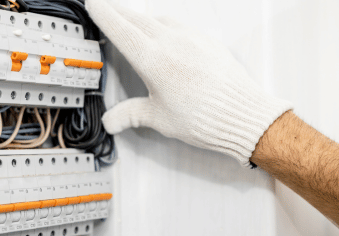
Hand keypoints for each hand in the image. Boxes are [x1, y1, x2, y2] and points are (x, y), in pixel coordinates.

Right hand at [87, 0, 292, 165]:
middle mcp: (172, 42)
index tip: (93, 3)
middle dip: (118, 11)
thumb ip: (131, 114)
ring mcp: (192, 38)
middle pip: (137, 18)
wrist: (244, 115)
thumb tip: (113, 120)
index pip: (121, 29)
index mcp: (153, 60)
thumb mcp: (158, 118)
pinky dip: (165, 27)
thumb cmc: (206, 117)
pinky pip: (180, 26)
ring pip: (159, 20)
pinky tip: (165, 36)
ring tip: (132, 22)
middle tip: (106, 6)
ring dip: (142, 18)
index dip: (104, 14)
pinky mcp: (207, 41)